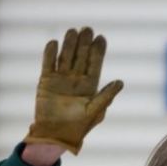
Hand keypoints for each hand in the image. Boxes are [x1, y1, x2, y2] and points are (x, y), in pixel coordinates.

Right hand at [24, 27, 123, 154]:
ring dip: (69, 44)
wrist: (55, 136)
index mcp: (90, 86)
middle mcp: (76, 80)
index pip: (95, 64)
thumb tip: (121, 82)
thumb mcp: (95, 112)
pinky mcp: (46, 81)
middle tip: (87, 29)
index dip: (98, 51)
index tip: (101, 38)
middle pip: (81, 56)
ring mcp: (61, 79)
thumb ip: (106, 96)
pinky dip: (50, 53)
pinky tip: (54, 43)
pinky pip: (48, 63)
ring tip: (72, 31)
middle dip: (84, 43)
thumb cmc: (78, 127)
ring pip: (66, 57)